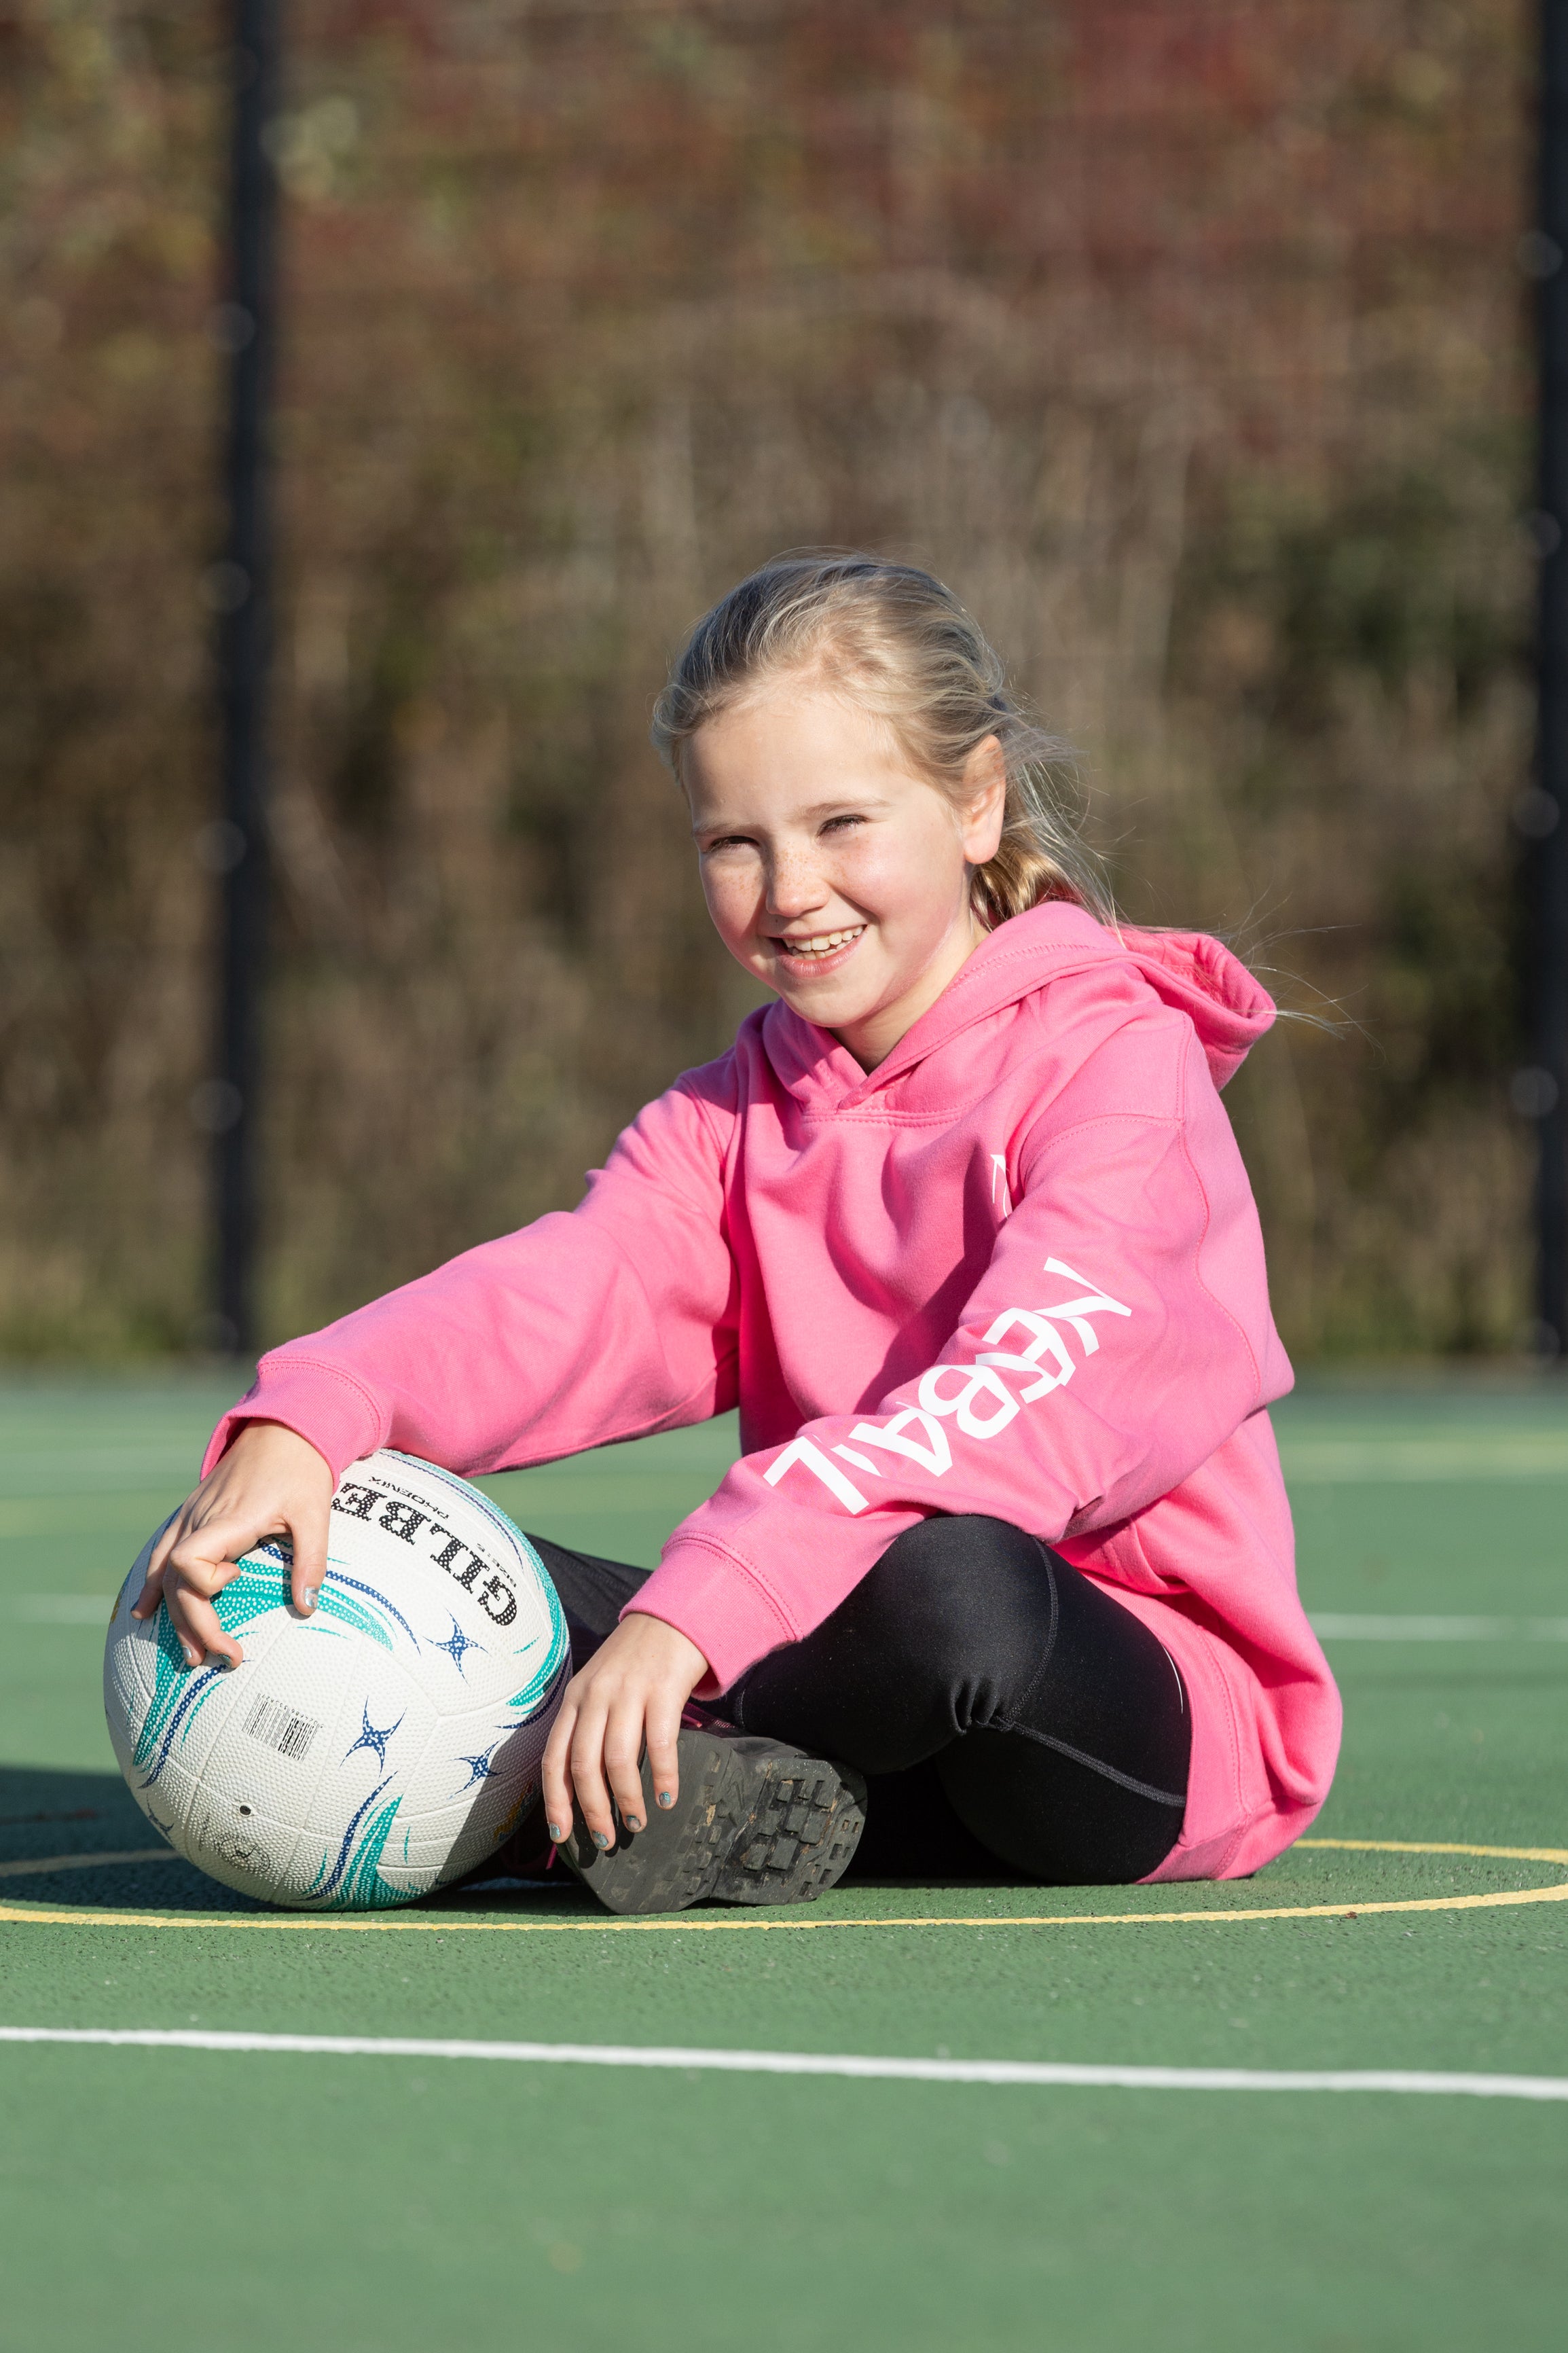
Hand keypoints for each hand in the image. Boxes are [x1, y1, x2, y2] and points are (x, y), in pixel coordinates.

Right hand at [131, 1421, 333, 1670]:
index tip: (237, 1583)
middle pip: (174, 1581)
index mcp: (227, 1520)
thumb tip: (308, 1608)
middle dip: (193, 1625)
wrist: (284, 1429)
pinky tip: (145, 1609)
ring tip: (188, 1652)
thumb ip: (311, 1560)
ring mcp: (191, 1516)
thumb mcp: (315, 1514)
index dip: (204, 1585)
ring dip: (172, 1614)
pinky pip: (162, 1553)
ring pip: (163, 1571)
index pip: (187, 1563)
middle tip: (221, 1658)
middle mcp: (200, 1519)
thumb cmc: (302, 1471)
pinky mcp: (192, 1513)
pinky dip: (153, 1584)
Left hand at [541, 1612, 708, 1852]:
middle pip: (583, 1765)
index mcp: (574, 1698)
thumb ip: (588, 1725)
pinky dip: (663, 1776)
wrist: (672, 1618)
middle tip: (605, 1840)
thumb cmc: (634, 1661)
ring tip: (637, 1823)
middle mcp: (595, 1695)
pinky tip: (667, 1797)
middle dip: (592, 1810)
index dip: (555, 1801)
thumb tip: (586, 1786)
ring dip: (626, 1800)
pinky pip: (659, 1743)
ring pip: (618, 1759)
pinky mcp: (663, 1689)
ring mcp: (628, 1691)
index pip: (553, 1757)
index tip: (560, 1835)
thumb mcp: (598, 1686)